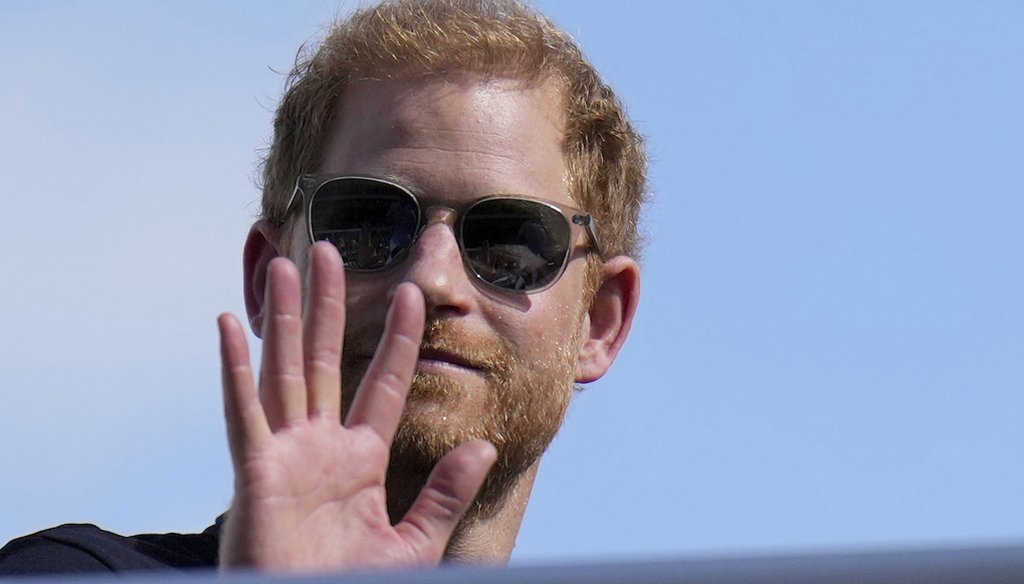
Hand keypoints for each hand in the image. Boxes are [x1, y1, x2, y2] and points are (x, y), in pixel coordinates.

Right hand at [216, 242, 496, 570]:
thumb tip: (484, 446)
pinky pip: (244, 413)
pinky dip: (234, 370)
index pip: (384, 384)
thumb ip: (445, 493)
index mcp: (360, 459)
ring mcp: (286, 455)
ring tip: (286, 265)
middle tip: (330, 250)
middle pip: (327, 359)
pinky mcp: (256, 473)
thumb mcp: (413, 542)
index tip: (411, 294)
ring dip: (284, 317)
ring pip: (285, 370)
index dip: (398, 339)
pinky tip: (228, 326)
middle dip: (328, 305)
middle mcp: (321, 446)